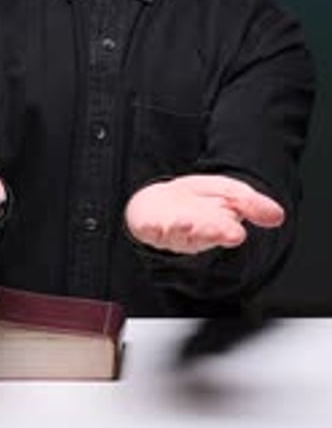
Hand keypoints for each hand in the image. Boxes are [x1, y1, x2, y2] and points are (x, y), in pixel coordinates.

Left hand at [124, 174, 284, 254]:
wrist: (162, 203)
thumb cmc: (199, 202)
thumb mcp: (229, 193)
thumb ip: (252, 204)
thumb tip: (278, 216)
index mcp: (217, 227)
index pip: (224, 230)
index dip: (228, 232)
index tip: (235, 234)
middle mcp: (195, 234)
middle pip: (203, 234)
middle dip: (210, 232)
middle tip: (216, 230)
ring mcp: (171, 232)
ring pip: (178, 234)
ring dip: (182, 229)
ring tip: (186, 222)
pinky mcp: (149, 228)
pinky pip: (149, 231)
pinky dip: (150, 229)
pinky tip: (152, 225)